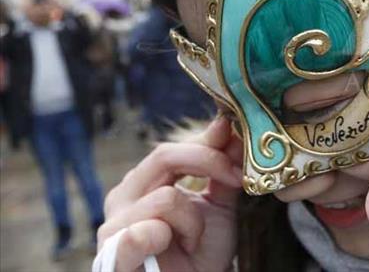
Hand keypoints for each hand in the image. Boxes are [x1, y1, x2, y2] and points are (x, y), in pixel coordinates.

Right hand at [97, 116, 243, 271]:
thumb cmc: (201, 251)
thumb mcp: (220, 205)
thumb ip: (223, 168)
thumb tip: (227, 125)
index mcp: (145, 181)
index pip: (172, 147)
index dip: (211, 146)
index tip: (242, 156)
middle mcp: (124, 197)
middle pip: (164, 156)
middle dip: (208, 164)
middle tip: (235, 180)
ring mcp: (114, 225)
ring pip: (166, 198)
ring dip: (193, 222)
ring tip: (193, 241)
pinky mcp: (113, 254)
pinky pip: (137, 234)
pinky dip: (157, 237)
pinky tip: (165, 244)